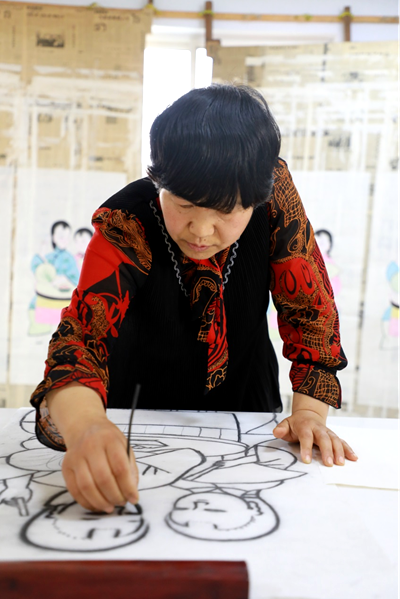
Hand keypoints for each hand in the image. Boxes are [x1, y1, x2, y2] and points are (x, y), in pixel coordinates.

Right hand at [46, 382, 138, 512]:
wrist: (84, 427)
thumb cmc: (108, 439)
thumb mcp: (124, 446)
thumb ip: (130, 468)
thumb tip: (131, 493)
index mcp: (110, 440)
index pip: (120, 467)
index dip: (128, 487)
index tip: (134, 499)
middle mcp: (91, 447)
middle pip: (103, 478)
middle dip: (114, 496)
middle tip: (121, 503)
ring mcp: (76, 457)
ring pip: (86, 486)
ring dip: (100, 502)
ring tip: (110, 507)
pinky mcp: (66, 467)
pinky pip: (74, 490)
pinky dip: (86, 502)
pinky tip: (96, 505)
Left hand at [273, 393, 357, 466]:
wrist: (308, 414)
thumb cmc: (296, 423)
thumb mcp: (286, 424)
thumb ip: (281, 429)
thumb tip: (276, 432)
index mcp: (305, 426)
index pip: (306, 437)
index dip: (306, 448)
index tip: (306, 461)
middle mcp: (318, 428)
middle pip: (324, 439)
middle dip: (327, 451)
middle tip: (328, 464)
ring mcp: (327, 432)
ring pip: (335, 440)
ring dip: (339, 451)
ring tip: (341, 464)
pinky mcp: (334, 436)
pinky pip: (342, 442)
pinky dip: (348, 449)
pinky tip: (353, 458)